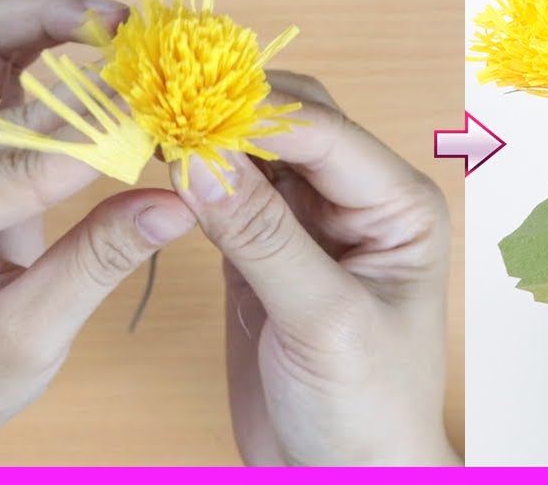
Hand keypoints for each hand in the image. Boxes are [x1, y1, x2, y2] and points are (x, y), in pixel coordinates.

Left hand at [0, 0, 196, 464]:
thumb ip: (99, 260)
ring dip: (58, 23)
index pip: (22, 166)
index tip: (170, 121)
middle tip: (175, 81)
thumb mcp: (33, 334)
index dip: (103, 140)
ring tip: (130, 23)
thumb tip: (181, 204)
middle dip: (100, 89)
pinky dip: (46, 36)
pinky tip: (100, 30)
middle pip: (17, 104)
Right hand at [172, 73, 457, 465]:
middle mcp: (359, 202)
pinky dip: (196, 175)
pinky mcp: (265, 251)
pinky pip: (230, 193)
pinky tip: (158, 161)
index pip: (325, 134)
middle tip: (158, 100)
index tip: (183, 101)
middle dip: (231, 108)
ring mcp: (310, 224)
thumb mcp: (323, 323)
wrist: (344, 477)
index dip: (255, 112)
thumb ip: (263, 239)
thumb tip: (199, 157)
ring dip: (209, 134)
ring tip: (148, 118)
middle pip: (294, 123)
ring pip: (257, 150)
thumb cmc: (367, 411)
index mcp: (400, 206)